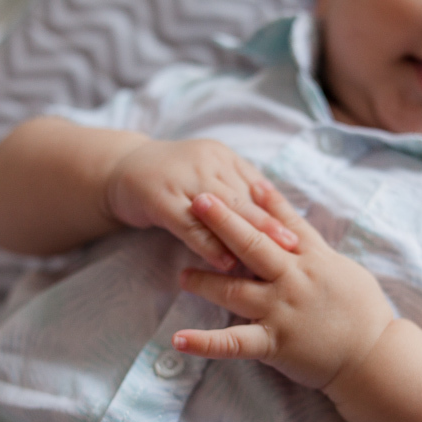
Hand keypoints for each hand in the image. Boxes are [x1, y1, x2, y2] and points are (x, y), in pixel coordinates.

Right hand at [107, 138, 297, 269]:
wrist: (120, 168)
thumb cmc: (173, 180)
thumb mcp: (208, 178)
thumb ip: (237, 194)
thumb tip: (277, 221)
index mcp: (224, 157)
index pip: (257, 187)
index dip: (279, 212)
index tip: (302, 235)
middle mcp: (207, 162)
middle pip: (244, 199)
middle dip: (270, 225)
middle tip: (294, 248)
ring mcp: (182, 178)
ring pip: (220, 211)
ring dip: (244, 237)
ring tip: (266, 260)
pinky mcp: (159, 197)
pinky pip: (189, 224)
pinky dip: (208, 245)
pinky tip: (224, 263)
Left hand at [172, 182, 394, 389]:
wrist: (375, 357)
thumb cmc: (365, 313)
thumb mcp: (344, 269)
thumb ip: (315, 247)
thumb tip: (291, 225)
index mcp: (313, 260)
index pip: (283, 224)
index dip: (261, 202)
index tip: (238, 181)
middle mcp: (294, 279)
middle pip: (253, 245)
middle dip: (223, 222)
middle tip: (197, 201)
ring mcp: (282, 310)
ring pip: (235, 290)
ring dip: (205, 281)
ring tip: (181, 276)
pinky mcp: (275, 343)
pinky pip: (233, 343)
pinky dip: (204, 343)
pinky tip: (177, 340)